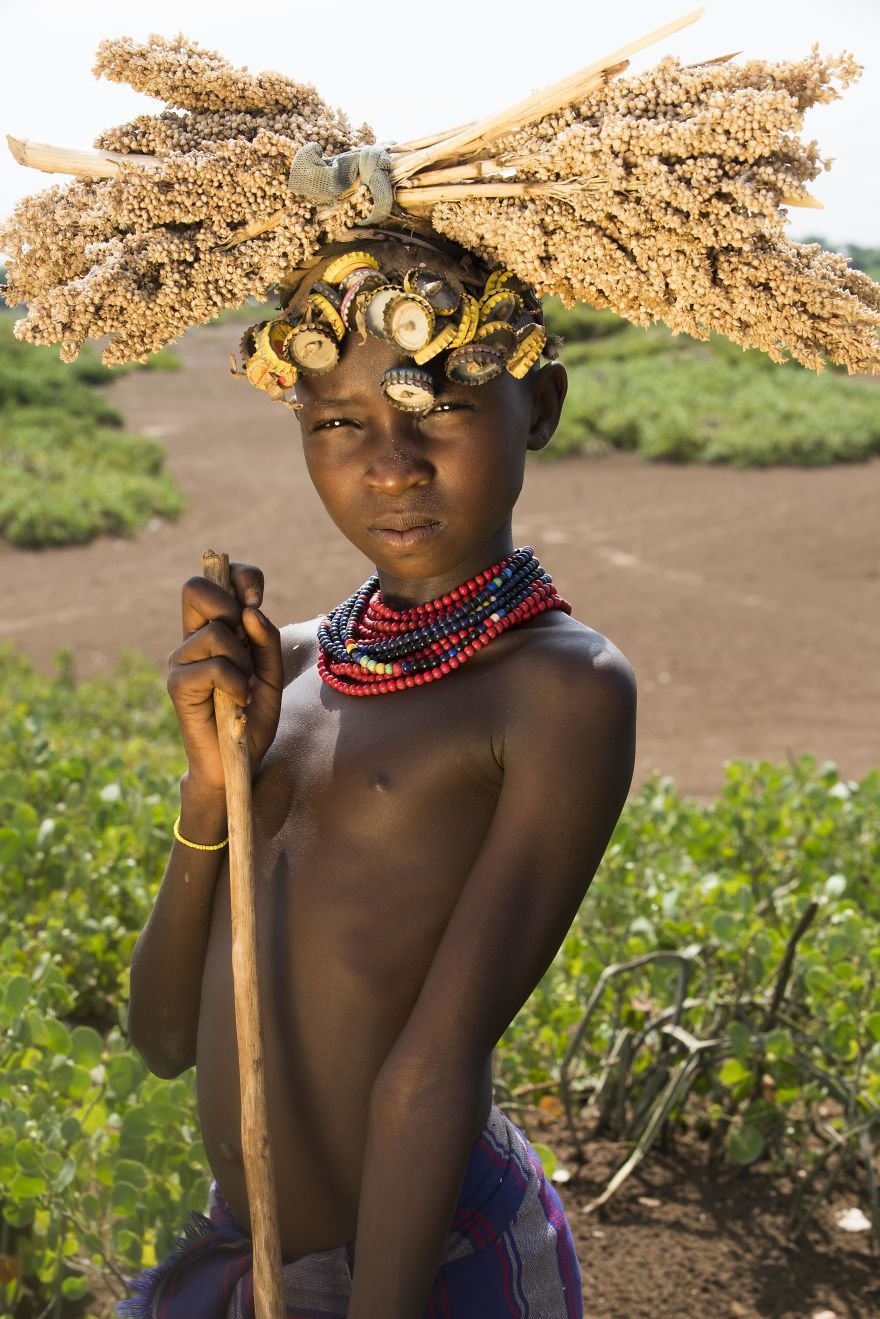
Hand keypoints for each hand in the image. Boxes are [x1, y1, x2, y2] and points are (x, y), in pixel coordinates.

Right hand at [167, 562, 282, 791]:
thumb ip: (265, 639)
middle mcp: (192, 639)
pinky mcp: (178, 685)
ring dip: (242, 660)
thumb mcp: (271, 673)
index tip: (257, 600)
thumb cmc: (252, 715)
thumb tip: (250, 612)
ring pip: (215, 633)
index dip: (241, 577)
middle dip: (229, 606)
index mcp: (215, 628)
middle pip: (195, 588)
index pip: (219, 578)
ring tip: (243, 687)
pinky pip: (213, 667)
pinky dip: (236, 684)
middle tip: (245, 640)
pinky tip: (238, 702)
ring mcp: (181, 660)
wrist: (238, 760)